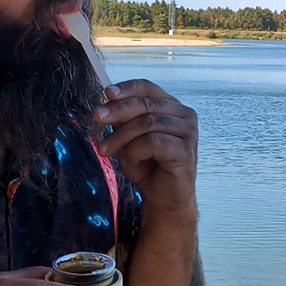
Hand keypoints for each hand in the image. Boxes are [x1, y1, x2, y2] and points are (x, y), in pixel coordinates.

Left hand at [94, 80, 197, 214]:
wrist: (164, 198)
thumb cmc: (148, 166)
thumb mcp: (129, 138)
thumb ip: (123, 120)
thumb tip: (107, 102)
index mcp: (172, 106)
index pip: (149, 87)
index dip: (128, 88)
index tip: (107, 92)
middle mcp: (184, 115)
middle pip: (146, 104)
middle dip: (118, 110)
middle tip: (97, 117)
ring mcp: (188, 132)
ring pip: (147, 123)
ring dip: (122, 136)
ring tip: (105, 150)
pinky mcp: (186, 151)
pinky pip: (153, 142)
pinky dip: (136, 150)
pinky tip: (131, 161)